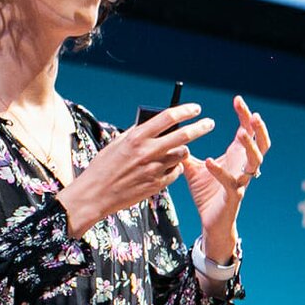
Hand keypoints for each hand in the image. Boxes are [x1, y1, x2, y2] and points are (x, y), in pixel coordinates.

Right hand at [57, 103, 215, 236]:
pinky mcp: (156, 184)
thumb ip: (137, 133)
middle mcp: (147, 151)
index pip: (168, 117)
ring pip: (182, 154)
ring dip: (183, 150)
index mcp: (136, 137)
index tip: (196, 109)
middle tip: (209, 123)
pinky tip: (164, 168)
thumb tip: (154, 123)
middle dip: (201, 127)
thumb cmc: (103, 168)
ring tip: (177, 151)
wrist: (95, 195)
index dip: (185, 111)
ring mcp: (154, 169)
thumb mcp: (117, 144)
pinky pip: (175, 172)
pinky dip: (173, 168)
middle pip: (183, 135)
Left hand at [182, 96, 270, 262]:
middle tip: (253, 114)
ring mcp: (241, 181)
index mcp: (236, 157)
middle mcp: (243, 167)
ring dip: (249, 146)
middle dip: (259, 128)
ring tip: (241, 133)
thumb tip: (171, 136)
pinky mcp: (233, 196)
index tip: (237, 99)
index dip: (245, 115)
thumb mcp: (194, 168)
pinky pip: (231, 182)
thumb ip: (185, 153)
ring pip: (255, 161)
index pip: (247, 130)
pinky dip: (219, 171)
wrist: (210, 221)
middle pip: (261, 144)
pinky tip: (209, 161)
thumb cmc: (207, 193)